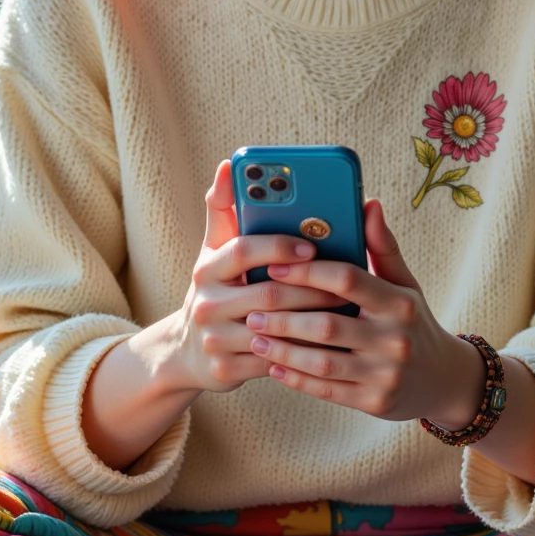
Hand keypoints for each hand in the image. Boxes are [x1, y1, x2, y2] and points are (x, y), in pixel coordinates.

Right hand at [171, 160, 356, 394]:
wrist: (187, 353)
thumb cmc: (216, 291)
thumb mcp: (214, 251)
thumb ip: (224, 209)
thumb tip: (228, 164)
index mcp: (206, 269)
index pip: (243, 250)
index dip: (279, 246)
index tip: (313, 247)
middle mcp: (205, 303)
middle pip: (268, 293)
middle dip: (311, 288)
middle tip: (348, 285)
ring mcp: (214, 340)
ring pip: (275, 330)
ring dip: (314, 320)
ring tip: (346, 310)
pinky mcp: (225, 371)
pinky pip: (274, 362)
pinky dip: (304, 353)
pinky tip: (329, 344)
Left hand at [243, 197, 484, 425]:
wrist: (444, 380)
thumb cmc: (414, 323)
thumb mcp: (406, 285)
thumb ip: (382, 247)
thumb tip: (368, 204)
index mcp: (399, 303)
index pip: (348, 280)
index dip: (307, 271)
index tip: (274, 266)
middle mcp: (394, 338)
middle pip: (327, 324)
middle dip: (284, 317)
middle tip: (252, 309)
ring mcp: (385, 374)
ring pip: (322, 361)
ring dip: (283, 349)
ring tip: (255, 337)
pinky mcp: (374, 402)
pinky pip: (326, 390)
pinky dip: (296, 378)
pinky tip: (273, 366)